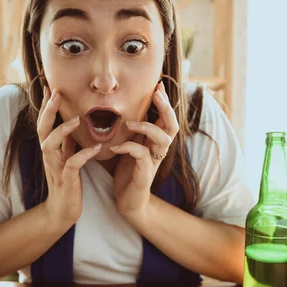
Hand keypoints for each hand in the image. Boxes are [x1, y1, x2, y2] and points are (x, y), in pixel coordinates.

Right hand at [37, 86, 100, 229]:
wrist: (63, 210)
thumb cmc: (67, 182)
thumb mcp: (66, 158)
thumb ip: (67, 142)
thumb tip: (71, 122)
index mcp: (50, 149)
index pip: (45, 122)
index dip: (46, 105)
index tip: (49, 86)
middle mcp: (49, 155)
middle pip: (42, 128)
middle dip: (48, 110)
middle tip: (56, 92)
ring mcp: (55, 167)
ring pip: (50, 144)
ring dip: (63, 130)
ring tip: (78, 118)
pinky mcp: (66, 180)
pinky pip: (72, 164)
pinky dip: (83, 155)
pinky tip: (96, 149)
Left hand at [110, 81, 178, 220]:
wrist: (127, 202)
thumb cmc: (127, 172)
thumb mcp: (128, 146)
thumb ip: (130, 130)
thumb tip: (121, 107)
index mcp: (155, 142)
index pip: (166, 118)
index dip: (164, 101)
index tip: (157, 85)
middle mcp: (159, 150)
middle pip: (172, 125)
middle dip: (165, 108)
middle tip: (156, 93)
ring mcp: (154, 162)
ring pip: (162, 139)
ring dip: (146, 127)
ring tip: (128, 124)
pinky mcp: (145, 174)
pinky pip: (142, 156)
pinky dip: (128, 148)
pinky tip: (114, 148)